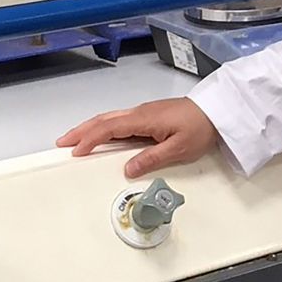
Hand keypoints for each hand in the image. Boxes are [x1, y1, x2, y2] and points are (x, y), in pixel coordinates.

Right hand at [57, 98, 220, 178]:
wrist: (218, 111)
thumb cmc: (201, 127)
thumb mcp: (179, 148)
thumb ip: (152, 158)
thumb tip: (127, 170)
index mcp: (144, 119)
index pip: (109, 129)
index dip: (90, 139)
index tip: (75, 151)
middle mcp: (140, 113)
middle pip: (104, 120)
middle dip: (82, 131)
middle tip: (62, 143)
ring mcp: (144, 113)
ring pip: (111, 118)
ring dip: (91, 128)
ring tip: (75, 140)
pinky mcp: (150, 115)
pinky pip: (121, 120)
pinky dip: (105, 127)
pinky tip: (103, 136)